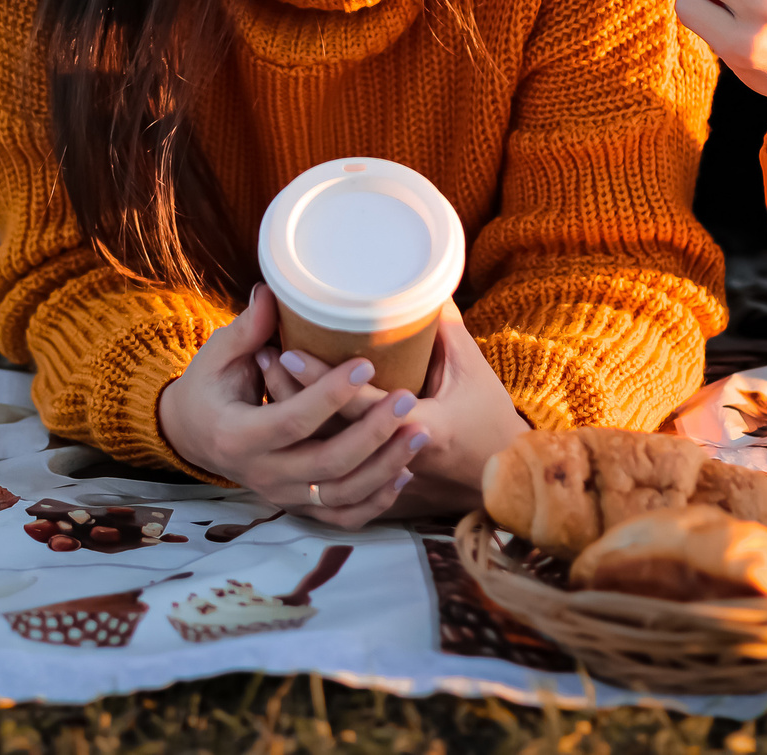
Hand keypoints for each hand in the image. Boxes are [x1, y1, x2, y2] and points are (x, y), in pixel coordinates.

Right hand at [156, 285, 424, 529]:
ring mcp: (281, 495)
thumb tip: (271, 291)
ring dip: (384, 467)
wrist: (192, 436)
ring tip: (419, 434)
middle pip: (326, 463)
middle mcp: (261, 473)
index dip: (331, 395)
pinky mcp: (297, 505)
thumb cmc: (208, 387)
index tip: (367, 364)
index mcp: (237, 436)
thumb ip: (247, 329)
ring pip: (341, 494)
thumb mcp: (216, 356)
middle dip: (373, 433)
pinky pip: (342, 516)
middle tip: (409, 399)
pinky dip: (375, 501)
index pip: (292, 421)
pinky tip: (404, 473)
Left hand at [264, 305, 527, 518]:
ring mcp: (380, 478)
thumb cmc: (490, 417)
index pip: (356, 406)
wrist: (503, 476)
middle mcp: (394, 458)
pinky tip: (286, 412)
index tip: (287, 349)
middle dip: (289, 394)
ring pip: (318, 454)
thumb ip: (444, 328)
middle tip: (263, 353)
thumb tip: (418, 281)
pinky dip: (303, 441)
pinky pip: (327, 469)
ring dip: (291, 413)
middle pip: (325, 431)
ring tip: (266, 373)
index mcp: (424, 428)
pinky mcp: (374, 486)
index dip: (320, 379)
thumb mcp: (471, 368)